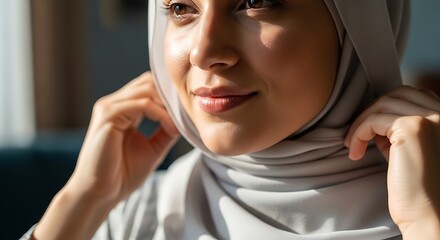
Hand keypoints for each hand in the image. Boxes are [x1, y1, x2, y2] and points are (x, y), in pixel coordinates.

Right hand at [34, 72, 179, 239]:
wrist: (101, 193)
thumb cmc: (123, 174)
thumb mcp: (153, 147)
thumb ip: (166, 130)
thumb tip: (184, 118)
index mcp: (122, 109)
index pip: (149, 86)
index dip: (170, 95)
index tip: (190, 111)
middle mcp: (114, 103)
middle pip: (149, 81)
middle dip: (171, 96)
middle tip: (187, 113)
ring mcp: (109, 107)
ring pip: (147, 89)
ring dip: (168, 105)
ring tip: (180, 123)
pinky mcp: (108, 116)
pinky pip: (142, 104)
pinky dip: (161, 114)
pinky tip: (170, 128)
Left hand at [345, 85, 439, 237]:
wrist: (428, 213)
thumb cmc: (416, 186)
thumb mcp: (407, 149)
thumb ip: (396, 130)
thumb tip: (373, 120)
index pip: (412, 95)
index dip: (386, 110)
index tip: (371, 132)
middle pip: (397, 94)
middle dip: (372, 111)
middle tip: (358, 136)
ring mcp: (431, 118)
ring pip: (382, 104)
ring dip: (361, 123)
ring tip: (353, 146)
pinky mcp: (412, 128)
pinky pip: (373, 119)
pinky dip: (358, 133)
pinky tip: (355, 152)